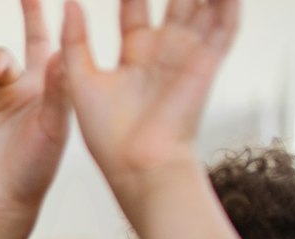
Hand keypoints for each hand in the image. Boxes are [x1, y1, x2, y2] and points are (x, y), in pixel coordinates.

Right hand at [0, 0, 70, 218]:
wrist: (0, 199)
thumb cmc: (36, 168)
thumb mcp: (54, 127)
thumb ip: (58, 89)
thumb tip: (62, 50)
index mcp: (44, 87)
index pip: (44, 40)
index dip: (39, 14)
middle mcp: (17, 86)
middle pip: (9, 50)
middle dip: (6, 47)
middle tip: (5, 57)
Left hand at [61, 0, 237, 197]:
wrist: (136, 165)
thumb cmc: (107, 136)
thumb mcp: (80, 80)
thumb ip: (75, 41)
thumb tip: (66, 3)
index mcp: (136, 53)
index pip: (135, 5)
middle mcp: (165, 49)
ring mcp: (188, 53)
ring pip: (202, 3)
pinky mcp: (207, 62)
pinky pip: (225, 23)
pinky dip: (228, 0)